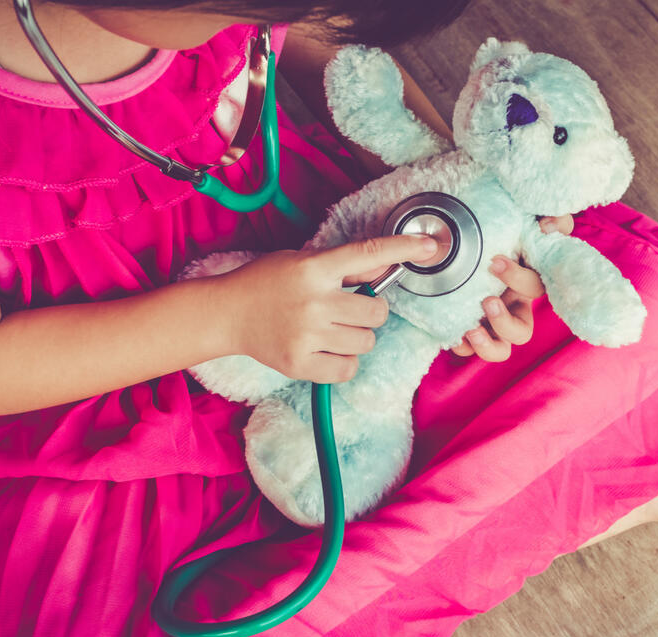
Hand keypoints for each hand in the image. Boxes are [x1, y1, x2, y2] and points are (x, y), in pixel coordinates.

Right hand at [223, 234, 438, 383]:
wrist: (227, 314)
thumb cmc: (266, 283)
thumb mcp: (302, 261)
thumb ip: (343, 266)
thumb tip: (384, 266)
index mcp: (314, 268)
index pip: (368, 254)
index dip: (403, 248)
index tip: (429, 246)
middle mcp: (314, 301)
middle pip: (377, 312)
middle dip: (371, 312)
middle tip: (349, 310)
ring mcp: (307, 335)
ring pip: (366, 342)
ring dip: (356, 338)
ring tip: (331, 330)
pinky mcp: (300, 364)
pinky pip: (348, 369)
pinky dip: (344, 362)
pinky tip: (326, 350)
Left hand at [449, 215, 571, 359]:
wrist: (472, 240)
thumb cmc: (508, 233)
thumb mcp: (531, 221)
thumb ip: (553, 220)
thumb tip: (548, 226)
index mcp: (529, 285)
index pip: (534, 288)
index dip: (518, 279)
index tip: (494, 262)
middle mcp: (514, 309)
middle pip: (521, 333)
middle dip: (504, 323)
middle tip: (486, 302)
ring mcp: (493, 324)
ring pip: (500, 350)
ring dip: (486, 345)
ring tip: (470, 331)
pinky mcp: (471, 327)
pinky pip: (469, 349)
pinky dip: (460, 347)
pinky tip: (451, 335)